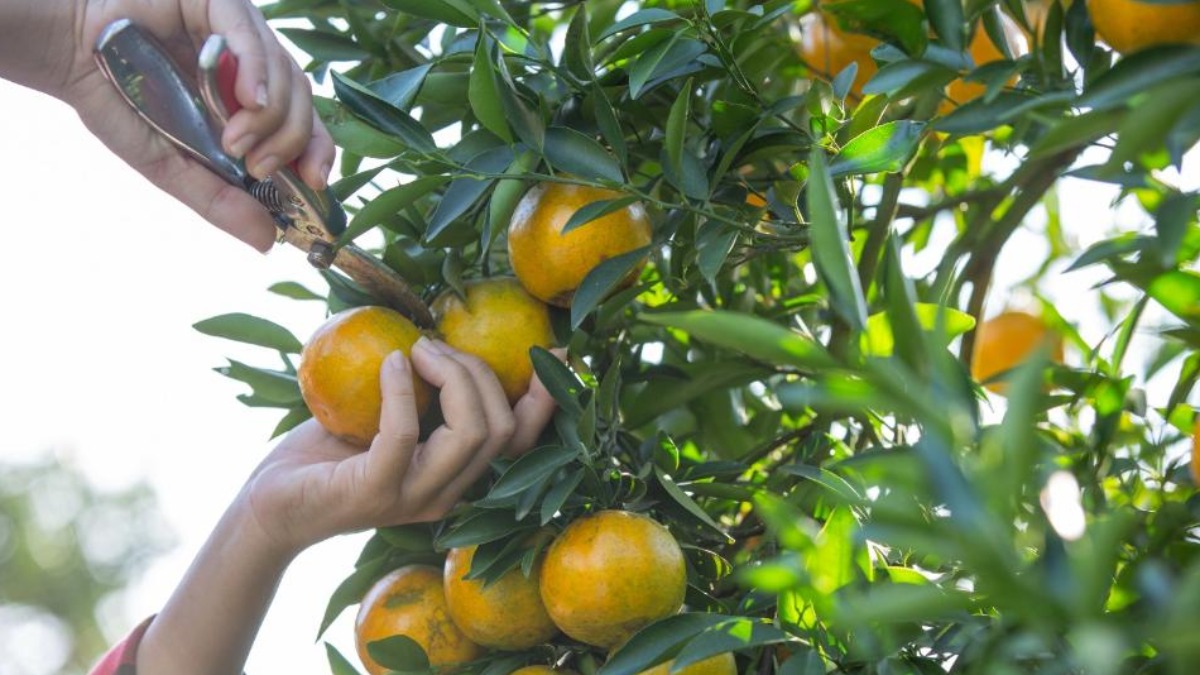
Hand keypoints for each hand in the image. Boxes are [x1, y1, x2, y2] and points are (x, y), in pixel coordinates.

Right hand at [3, 0, 334, 251]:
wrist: (65, 53)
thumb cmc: (120, 103)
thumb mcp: (174, 165)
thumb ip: (220, 199)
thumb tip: (267, 241)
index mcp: (249, 99)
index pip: (306, 123)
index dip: (319, 151)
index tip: (317, 183)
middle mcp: (251, 62)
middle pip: (302, 99)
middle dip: (290, 140)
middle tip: (258, 168)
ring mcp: (238, 30)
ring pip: (284, 70)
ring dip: (270, 116)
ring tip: (236, 143)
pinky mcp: (217, 3)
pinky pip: (251, 35)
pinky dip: (256, 70)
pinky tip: (248, 101)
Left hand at [241, 338, 558, 554]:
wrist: (271, 504)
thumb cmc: (328, 452)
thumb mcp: (385, 414)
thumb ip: (423, 390)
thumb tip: (446, 328)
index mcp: (458, 475)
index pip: (522, 442)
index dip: (545, 399)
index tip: (553, 352)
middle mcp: (447, 493)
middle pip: (503, 429)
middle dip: (481, 372)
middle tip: (435, 344)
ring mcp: (414, 498)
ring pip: (472, 433)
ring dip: (453, 377)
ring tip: (419, 349)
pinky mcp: (375, 493)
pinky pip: (404, 436)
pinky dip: (402, 390)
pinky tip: (391, 363)